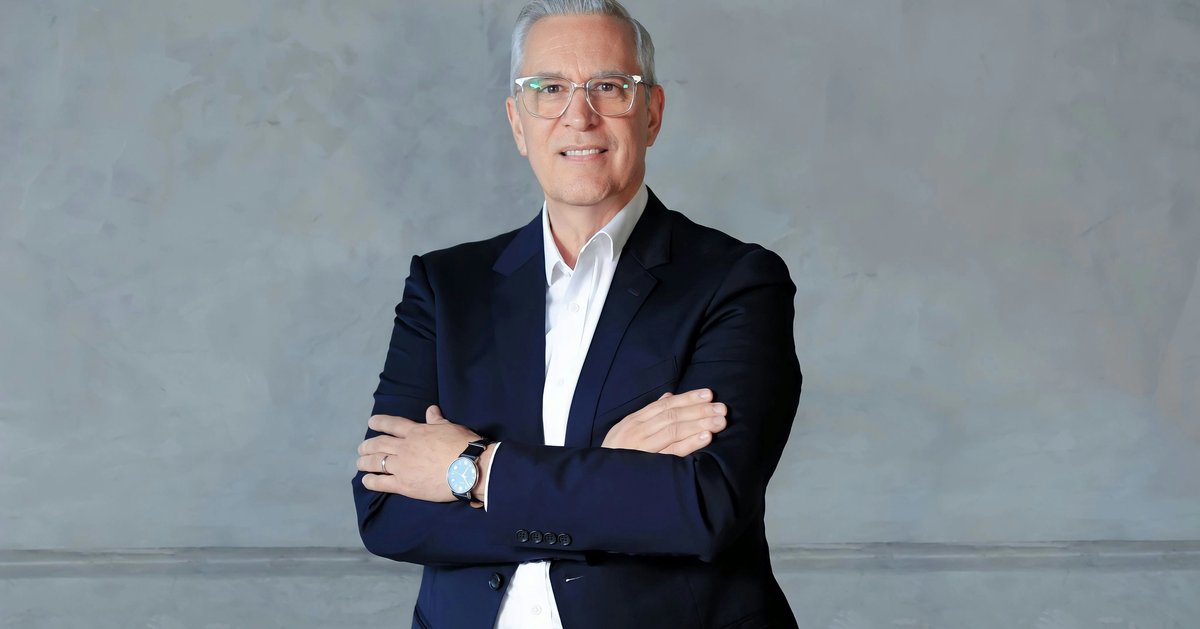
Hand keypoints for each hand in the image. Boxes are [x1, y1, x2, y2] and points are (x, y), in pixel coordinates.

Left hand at [357, 406, 482, 501]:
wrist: (468, 468)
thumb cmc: (463, 445)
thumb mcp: (450, 427)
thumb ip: (437, 420)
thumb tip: (431, 409)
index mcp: (416, 432)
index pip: (393, 424)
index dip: (380, 422)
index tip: (371, 422)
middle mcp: (405, 447)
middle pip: (379, 444)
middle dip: (367, 445)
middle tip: (361, 448)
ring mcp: (403, 466)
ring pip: (376, 462)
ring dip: (365, 462)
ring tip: (359, 463)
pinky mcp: (404, 485)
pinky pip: (382, 483)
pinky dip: (371, 481)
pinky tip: (366, 480)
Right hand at [602, 388, 727, 455]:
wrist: (597, 482)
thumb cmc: (616, 457)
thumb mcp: (627, 432)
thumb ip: (648, 414)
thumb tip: (668, 397)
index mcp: (633, 422)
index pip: (665, 405)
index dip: (688, 398)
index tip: (709, 395)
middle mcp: (636, 431)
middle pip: (672, 415)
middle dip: (699, 410)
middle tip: (722, 408)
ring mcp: (640, 448)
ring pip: (674, 430)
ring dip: (699, 423)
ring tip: (719, 421)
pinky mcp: (646, 466)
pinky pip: (672, 453)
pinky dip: (690, 443)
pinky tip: (706, 437)